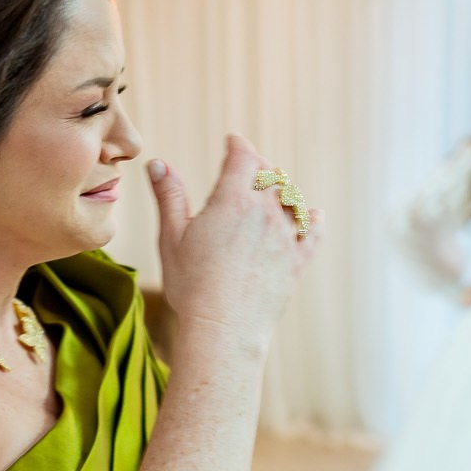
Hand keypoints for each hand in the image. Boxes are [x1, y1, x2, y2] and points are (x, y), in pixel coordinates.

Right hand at [148, 135, 320, 347]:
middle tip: (247, 167)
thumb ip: (169, 196)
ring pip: (292, 199)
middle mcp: (264, 212)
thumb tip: (157, 164)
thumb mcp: (172, 237)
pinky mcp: (298, 261)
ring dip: (282, 190)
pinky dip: (311, 219)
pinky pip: (313, 231)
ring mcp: (286, 236)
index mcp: (232, 200)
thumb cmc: (191, 285)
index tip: (232, 142)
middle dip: (258, 166)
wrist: (223, 328)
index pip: (243, 157)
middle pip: (270, 174)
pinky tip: (311, 215)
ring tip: (273, 191)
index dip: (237, 145)